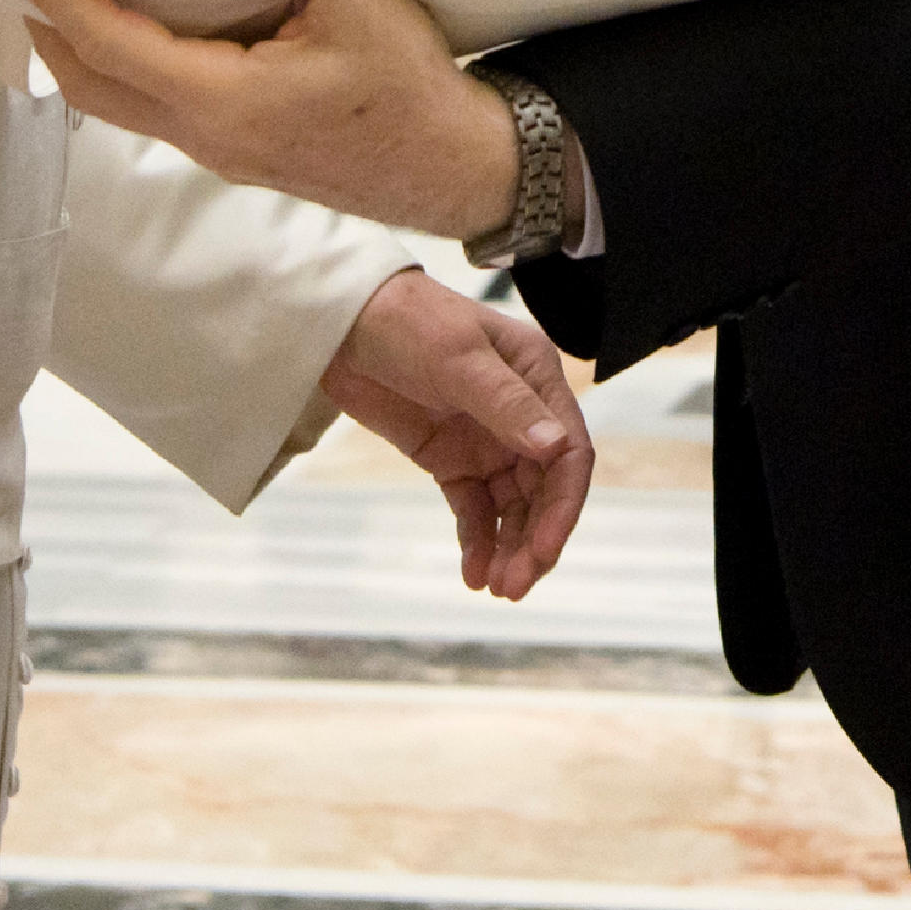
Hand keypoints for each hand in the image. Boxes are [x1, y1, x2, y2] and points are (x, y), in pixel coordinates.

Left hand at [16, 0, 520, 240]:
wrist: (455, 170)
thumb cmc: (409, 94)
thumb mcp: (367, 5)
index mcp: (220, 101)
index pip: (109, 45)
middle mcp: (203, 134)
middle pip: (91, 88)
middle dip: (47, 28)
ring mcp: (218, 149)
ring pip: (119, 104)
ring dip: (82, 50)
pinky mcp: (239, 149)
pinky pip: (155, 106)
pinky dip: (124, 63)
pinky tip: (142, 26)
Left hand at [319, 267, 592, 600]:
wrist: (342, 325)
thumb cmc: (407, 321)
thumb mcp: (458, 360)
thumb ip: (507, 405)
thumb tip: (556, 448)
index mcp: (538, 378)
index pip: (569, 453)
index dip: (562, 506)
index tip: (544, 549)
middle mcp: (521, 414)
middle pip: (544, 489)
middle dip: (535, 538)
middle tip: (515, 585)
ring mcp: (486, 439)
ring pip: (512, 507)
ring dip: (510, 547)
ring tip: (496, 588)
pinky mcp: (451, 460)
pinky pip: (474, 509)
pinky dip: (478, 541)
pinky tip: (473, 572)